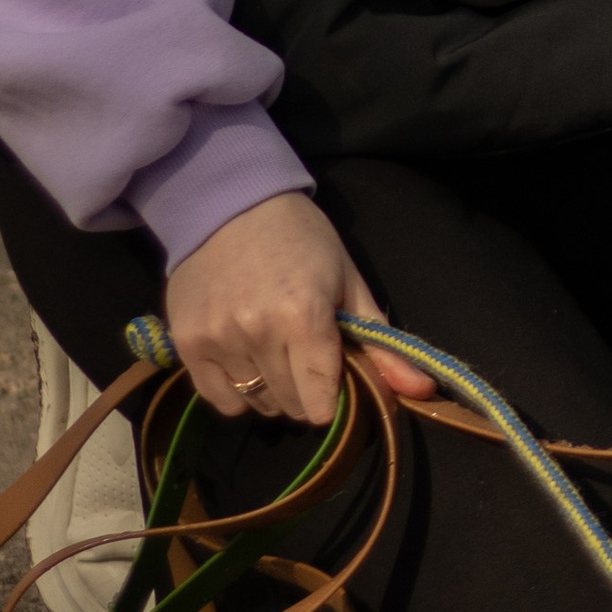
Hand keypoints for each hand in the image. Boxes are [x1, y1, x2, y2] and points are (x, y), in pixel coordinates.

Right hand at [163, 192, 431, 424]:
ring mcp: (218, 339)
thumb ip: (381, 344)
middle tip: (304, 355)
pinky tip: (245, 360)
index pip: (321, 400)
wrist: (231, 204)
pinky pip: (220, 400)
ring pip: (257, 404)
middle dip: (306, 391)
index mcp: (304, 317)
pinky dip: (237, 391)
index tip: (333, 377)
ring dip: (272, 390)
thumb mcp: (348, 282)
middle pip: (291, 406)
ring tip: (273, 350)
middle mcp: (257, 333)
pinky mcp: (188, 343)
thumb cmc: (301, 239)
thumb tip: (423, 392)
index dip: (332, 398)